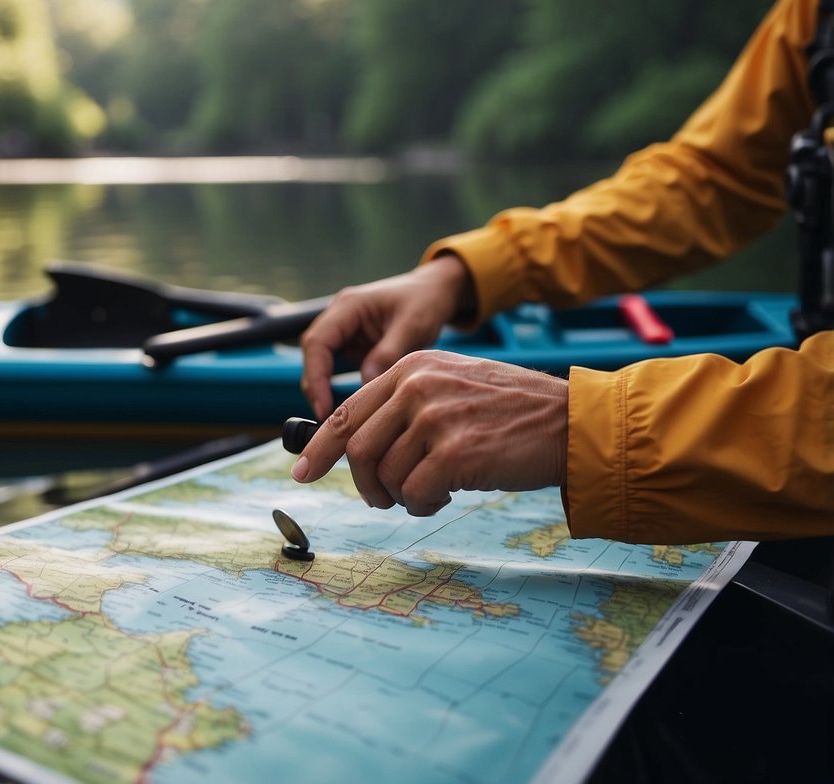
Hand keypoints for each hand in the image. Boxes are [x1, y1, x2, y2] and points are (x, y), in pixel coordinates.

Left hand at [290, 351, 567, 515]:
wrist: (570, 422)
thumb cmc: (510, 413)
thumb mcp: (450, 387)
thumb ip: (403, 405)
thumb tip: (351, 446)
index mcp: (411, 366)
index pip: (346, 411)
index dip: (319, 447)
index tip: (302, 472)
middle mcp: (417, 385)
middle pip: (358, 449)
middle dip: (364, 484)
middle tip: (381, 499)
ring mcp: (435, 417)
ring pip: (387, 475)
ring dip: (402, 496)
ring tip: (431, 492)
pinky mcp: (454, 452)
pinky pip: (415, 494)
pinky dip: (424, 505)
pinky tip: (447, 497)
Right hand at [299, 255, 473, 419]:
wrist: (435, 290)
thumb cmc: (426, 301)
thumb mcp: (413, 326)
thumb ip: (388, 354)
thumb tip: (366, 385)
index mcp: (349, 306)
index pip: (317, 342)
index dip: (315, 377)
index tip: (323, 407)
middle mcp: (339, 317)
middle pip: (312, 354)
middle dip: (315, 387)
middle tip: (327, 420)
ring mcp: (344, 331)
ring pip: (320, 363)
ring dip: (323, 389)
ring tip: (335, 418)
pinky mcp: (352, 344)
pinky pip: (336, 368)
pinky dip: (336, 387)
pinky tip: (347, 407)